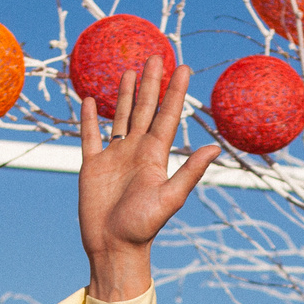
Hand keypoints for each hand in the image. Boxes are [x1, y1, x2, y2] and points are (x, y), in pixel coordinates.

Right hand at [79, 55, 217, 301]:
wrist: (114, 248)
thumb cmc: (143, 228)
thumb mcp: (170, 199)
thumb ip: (190, 173)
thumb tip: (214, 148)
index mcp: (155, 156)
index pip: (167, 116)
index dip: (175, 92)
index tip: (183, 67)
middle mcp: (136, 152)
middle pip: (145, 109)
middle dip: (151, 84)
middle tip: (156, 56)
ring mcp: (114, 157)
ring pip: (120, 117)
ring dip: (125, 95)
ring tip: (129, 71)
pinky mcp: (92, 166)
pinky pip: (90, 136)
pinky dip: (90, 119)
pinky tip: (90, 100)